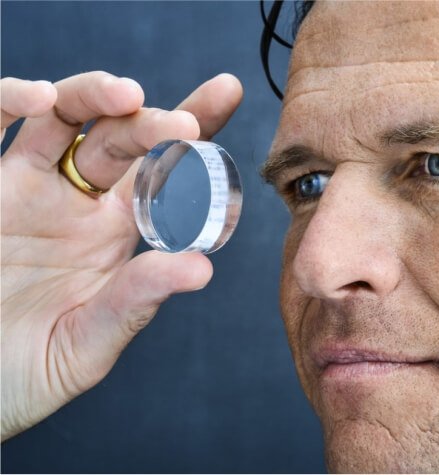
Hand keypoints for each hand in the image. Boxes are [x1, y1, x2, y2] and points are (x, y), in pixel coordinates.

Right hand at [0, 72, 242, 440]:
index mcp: (115, 232)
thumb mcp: (88, 342)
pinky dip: (9, 100)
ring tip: (127, 96)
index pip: (164, 170)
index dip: (195, 128)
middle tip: (186, 125)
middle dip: (156, 121)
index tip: (227, 93)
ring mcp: (26, 188)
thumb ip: (136, 300)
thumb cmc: (22, 371)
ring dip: (95, 97)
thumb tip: (202, 269)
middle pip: (122, 137)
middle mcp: (77, 202)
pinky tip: (37, 97)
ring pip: (64, 118)